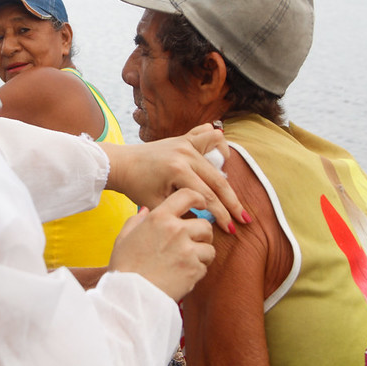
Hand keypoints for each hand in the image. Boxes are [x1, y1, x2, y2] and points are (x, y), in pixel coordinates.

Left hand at [98, 123, 248, 233]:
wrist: (121, 164)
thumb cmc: (136, 186)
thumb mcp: (157, 204)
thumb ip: (182, 211)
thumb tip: (207, 220)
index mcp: (178, 170)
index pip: (207, 198)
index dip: (221, 216)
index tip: (231, 230)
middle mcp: (185, 153)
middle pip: (218, 181)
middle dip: (232, 203)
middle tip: (245, 219)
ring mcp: (185, 143)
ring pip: (218, 157)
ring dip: (228, 175)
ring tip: (232, 191)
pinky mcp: (184, 138)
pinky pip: (207, 135)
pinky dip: (217, 145)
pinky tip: (221, 159)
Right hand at [108, 188, 215, 301]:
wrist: (130, 296)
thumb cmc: (124, 266)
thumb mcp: (123, 238)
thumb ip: (136, 221)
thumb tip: (145, 211)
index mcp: (159, 218)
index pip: (188, 195)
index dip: (198, 199)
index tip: (201, 205)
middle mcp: (176, 230)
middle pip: (205, 224)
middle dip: (202, 234)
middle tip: (192, 243)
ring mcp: (187, 250)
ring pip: (209, 247)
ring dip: (202, 254)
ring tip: (187, 261)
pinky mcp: (194, 270)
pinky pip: (205, 267)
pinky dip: (197, 271)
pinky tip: (182, 275)